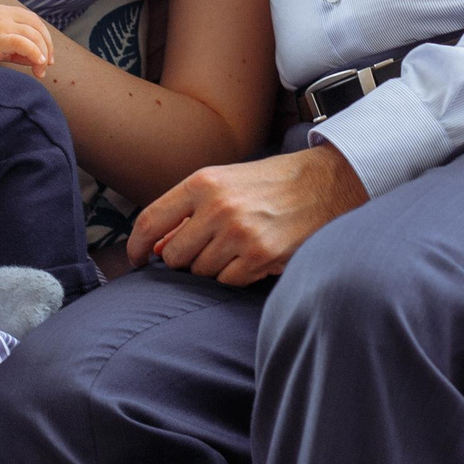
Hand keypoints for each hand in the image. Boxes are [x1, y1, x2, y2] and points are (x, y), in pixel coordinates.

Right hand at [0, 4, 52, 80]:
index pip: (32, 20)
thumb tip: (40, 58)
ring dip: (41, 54)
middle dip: (46, 47)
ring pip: (31, 34)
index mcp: (0, 12)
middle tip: (45, 66)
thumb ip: (16, 48)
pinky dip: (33, 52)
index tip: (46, 57)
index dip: (44, 37)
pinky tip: (38, 63)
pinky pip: (20, 43)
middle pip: (35, 26)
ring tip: (39, 71)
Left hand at [127, 145, 368, 285]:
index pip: (150, 220)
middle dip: (186, 258)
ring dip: (215, 266)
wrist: (326, 184)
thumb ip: (189, 212)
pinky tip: (254, 256)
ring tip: (239, 245)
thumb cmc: (273, 183)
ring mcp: (238, 233)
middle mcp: (217, 207)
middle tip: (210, 247)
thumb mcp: (226, 183)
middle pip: (174, 255)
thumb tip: (157, 247)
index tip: (137, 259)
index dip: (137, 246)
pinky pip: (228, 281)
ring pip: (201, 272)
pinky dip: (238, 275)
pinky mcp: (259, 256)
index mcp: (203, 183)